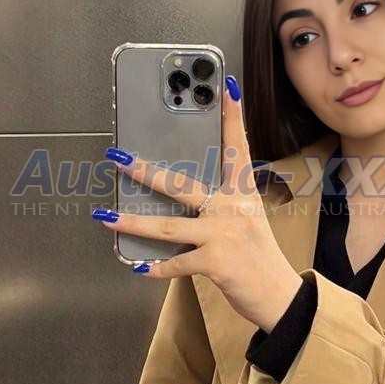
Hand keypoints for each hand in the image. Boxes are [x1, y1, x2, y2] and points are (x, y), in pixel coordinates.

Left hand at [95, 77, 303, 332]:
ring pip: (167, 226)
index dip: (233, 116)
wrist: (279, 296)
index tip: (226, 87)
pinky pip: (175, 263)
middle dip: (145, 172)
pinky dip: (155, 268)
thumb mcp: (247, 222)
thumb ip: (220, 207)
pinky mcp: (215, 262)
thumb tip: (177, 202)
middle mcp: (232, 208)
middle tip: (117, 158)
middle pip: (181, 185)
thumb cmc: (259, 258)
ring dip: (133, 222)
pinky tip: (138, 267)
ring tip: (105, 217)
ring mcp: (223, 234)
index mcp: (242, 194)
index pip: (237, 148)